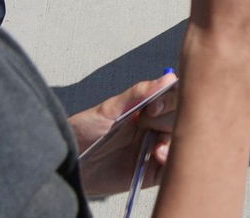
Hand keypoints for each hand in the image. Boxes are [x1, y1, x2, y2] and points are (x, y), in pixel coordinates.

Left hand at [70, 72, 177, 195]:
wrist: (69, 164)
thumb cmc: (84, 131)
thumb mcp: (108, 109)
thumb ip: (138, 94)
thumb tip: (169, 78)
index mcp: (146, 108)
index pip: (173, 97)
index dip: (170, 100)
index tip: (153, 108)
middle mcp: (154, 127)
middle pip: (180, 119)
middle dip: (167, 121)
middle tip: (147, 125)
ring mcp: (153, 149)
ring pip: (179, 142)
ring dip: (170, 142)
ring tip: (156, 150)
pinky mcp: (151, 172)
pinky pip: (170, 168)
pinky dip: (170, 162)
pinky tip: (158, 158)